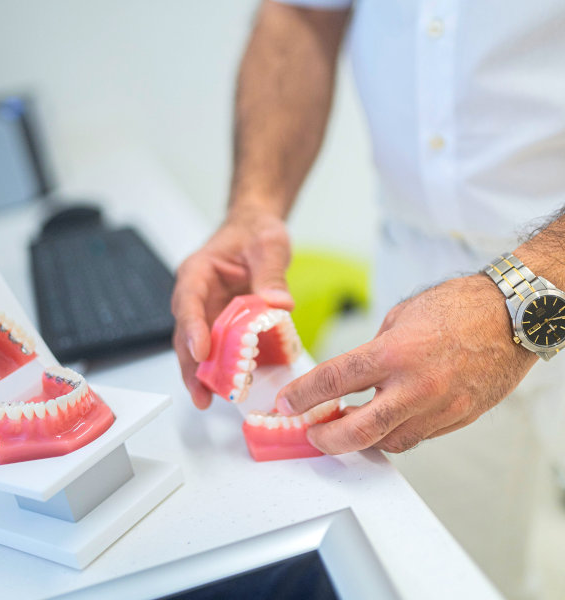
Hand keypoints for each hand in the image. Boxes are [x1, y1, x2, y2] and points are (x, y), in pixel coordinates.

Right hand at [172, 208, 293, 408]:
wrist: (256, 230)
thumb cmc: (255, 232)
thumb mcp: (269, 244)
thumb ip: (271, 273)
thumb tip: (278, 304)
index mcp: (199, 271)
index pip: (189, 300)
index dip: (192, 327)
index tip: (201, 352)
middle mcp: (197, 295)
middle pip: (186, 333)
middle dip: (191, 365)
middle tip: (201, 393)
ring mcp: (207, 311)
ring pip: (197, 346)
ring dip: (202, 373)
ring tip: (208, 399)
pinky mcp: (221, 323)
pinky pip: (218, 347)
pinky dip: (222, 367)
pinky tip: (230, 386)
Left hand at [275, 274, 536, 453]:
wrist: (512, 316)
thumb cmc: (458, 307)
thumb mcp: (400, 317)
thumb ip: (373, 351)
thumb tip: (354, 376)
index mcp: (394, 353)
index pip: (333, 381)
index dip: (302, 396)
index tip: (286, 403)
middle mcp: (415, 386)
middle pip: (357, 431)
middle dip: (325, 439)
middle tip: (311, 432)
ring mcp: (439, 408)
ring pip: (388, 443)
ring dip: (362, 438)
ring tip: (347, 424)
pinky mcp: (457, 419)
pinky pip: (417, 437)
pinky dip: (394, 432)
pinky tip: (386, 419)